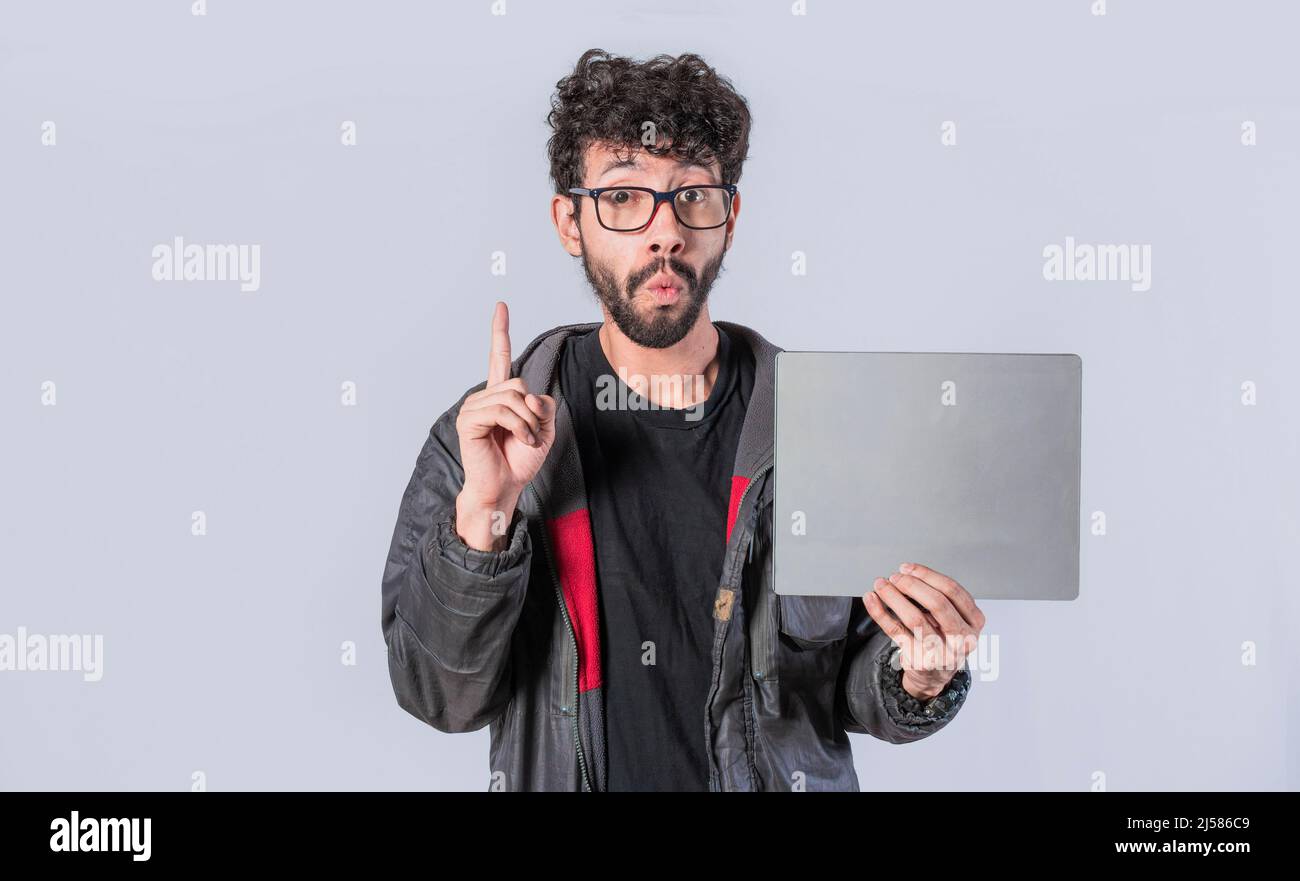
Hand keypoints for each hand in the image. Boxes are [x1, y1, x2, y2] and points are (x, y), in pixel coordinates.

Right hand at [454, 301, 556, 550]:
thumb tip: (528, 395)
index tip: (501, 306)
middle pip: (518, 384)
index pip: (499, 357)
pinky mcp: (469, 420)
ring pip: (513, 397)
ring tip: (525, 441)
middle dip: (533, 412)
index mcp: (499, 395)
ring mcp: (473, 407)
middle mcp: (484, 397)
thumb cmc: (520, 459)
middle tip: (531, 435)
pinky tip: (519, 441)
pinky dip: (519, 428)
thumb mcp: (544, 429)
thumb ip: (542, 406)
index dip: (500, 331)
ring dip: (528, 423)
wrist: (505, 486)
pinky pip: (503, 411)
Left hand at [862, 562, 984, 700]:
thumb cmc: (943, 638)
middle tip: (895, 577)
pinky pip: (896, 632)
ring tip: (881, 585)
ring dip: (893, 596)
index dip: (927, 575)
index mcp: (974, 622)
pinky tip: (872, 600)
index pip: (953, 591)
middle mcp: (962, 639)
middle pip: (937, 604)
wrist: (935, 674)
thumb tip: (907, 574)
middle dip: (912, 585)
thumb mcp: (953, 617)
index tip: (907, 568)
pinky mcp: (920, 660)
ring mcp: (942, 652)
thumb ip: (937, 597)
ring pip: (915, 619)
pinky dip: (880, 613)